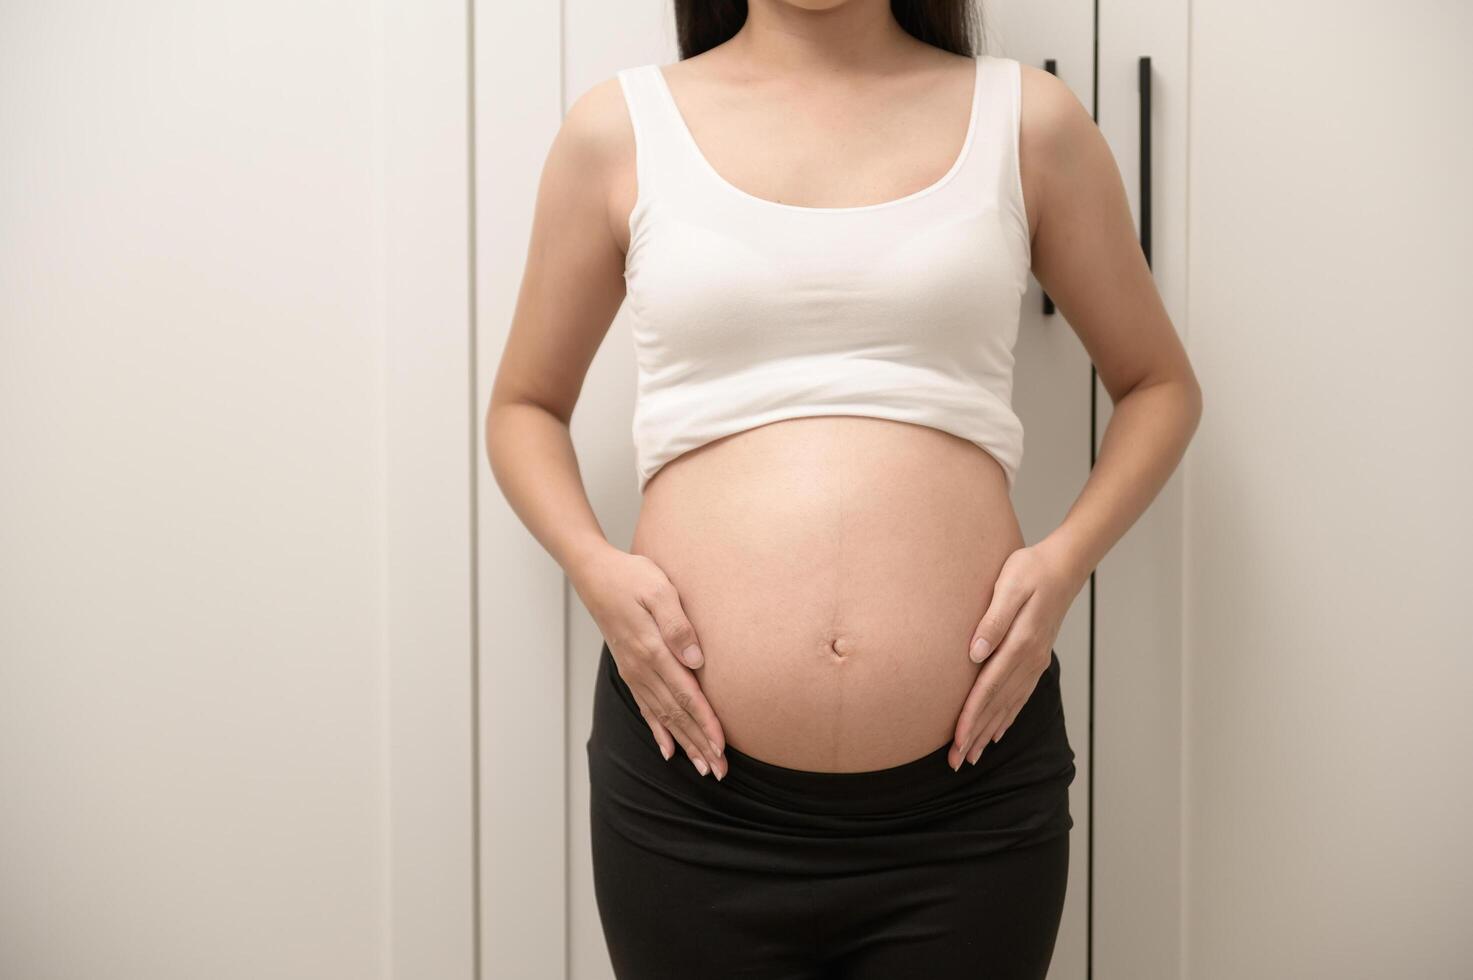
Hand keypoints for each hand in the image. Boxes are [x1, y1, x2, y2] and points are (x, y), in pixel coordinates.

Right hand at [571, 545, 727, 779]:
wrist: (595, 574)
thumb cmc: (632, 576)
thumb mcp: (659, 589)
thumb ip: (677, 624)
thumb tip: (695, 660)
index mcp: (653, 650)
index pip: (686, 695)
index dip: (705, 723)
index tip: (722, 747)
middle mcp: (642, 668)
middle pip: (676, 714)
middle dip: (699, 744)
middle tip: (720, 772)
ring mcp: (634, 672)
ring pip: (663, 717)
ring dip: (684, 743)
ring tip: (703, 767)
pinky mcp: (630, 669)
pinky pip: (645, 707)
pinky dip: (658, 731)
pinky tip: (668, 749)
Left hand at [949, 539, 1085, 769]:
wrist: (1065, 565)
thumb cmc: (1031, 569)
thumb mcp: (1009, 585)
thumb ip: (993, 619)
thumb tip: (975, 652)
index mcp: (1020, 643)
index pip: (989, 688)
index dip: (971, 716)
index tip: (955, 740)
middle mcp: (1030, 659)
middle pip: (998, 705)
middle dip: (975, 735)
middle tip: (955, 762)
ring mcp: (1035, 662)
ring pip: (1009, 705)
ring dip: (988, 732)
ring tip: (971, 756)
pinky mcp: (1037, 658)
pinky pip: (1021, 695)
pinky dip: (1008, 717)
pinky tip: (997, 732)